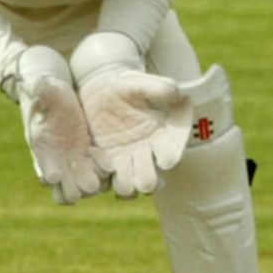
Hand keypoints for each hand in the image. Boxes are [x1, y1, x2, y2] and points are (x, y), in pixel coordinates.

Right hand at [13, 46, 105, 203]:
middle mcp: (57, 162)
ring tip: (100, 164)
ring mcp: (74, 160)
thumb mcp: (42, 87)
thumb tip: (40, 84)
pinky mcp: (89, 152)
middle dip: (79, 188)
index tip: (62, 169)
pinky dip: (104, 167)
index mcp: (41, 150)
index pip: (46, 176)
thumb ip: (40, 89)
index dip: (55, 177)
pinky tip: (108, 158)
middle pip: (67, 194)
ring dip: (95, 181)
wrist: (55, 90)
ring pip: (86, 188)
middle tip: (89, 174)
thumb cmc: (45, 88)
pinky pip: (100, 170)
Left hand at [76, 68, 192, 197]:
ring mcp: (126, 163)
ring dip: (122, 181)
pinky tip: (95, 152)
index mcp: (162, 137)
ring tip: (113, 162)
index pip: (171, 155)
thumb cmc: (126, 86)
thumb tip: (176, 93)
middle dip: (144, 178)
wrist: (100, 92)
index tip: (163, 157)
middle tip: (137, 165)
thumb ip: (158, 87)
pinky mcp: (106, 165)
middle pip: (150, 183)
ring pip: (128, 189)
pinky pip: (104, 182)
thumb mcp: (140, 83)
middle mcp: (146, 155)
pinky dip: (100, 175)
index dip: (169, 158)